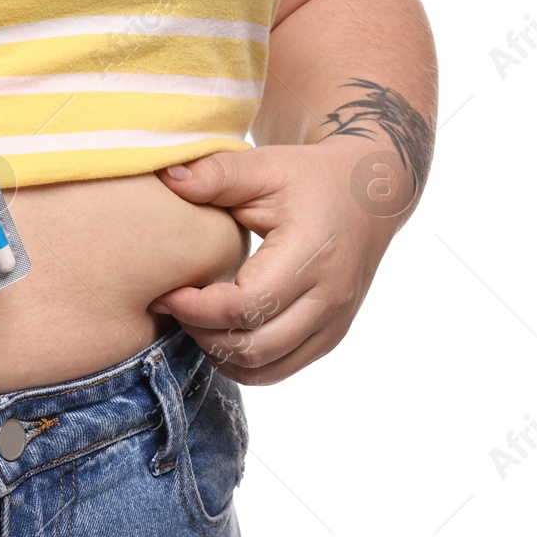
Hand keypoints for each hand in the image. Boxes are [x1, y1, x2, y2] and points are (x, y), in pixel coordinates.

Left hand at [148, 134, 416, 384]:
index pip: (245, 306)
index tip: (166, 293)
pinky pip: (279, 370)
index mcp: (312, 254)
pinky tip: (221, 333)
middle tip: (175, 307)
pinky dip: (242, 362)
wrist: (370, 196)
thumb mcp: (265, 166)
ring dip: (219, 353)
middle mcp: (330, 296)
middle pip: (253, 346)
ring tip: (196, 320)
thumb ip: (216, 173)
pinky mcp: (331, 336)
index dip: (196, 308)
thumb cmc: (311, 179)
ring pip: (264, 367)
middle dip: (201, 333)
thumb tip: (166, 176)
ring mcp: (334, 321)